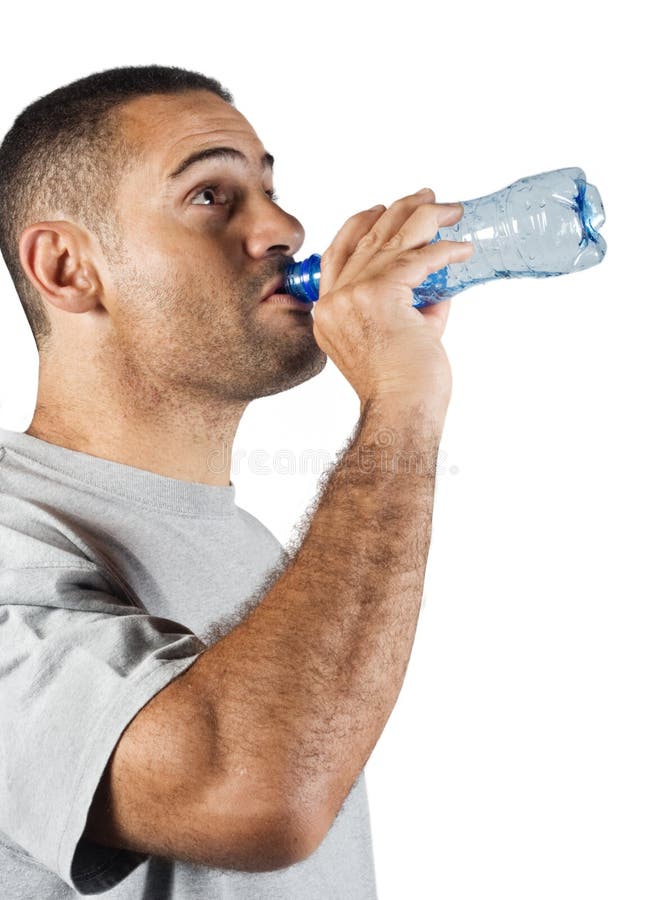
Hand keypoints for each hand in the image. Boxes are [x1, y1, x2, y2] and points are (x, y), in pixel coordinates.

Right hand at [312, 188, 473, 422]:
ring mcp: (352, 296)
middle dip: (399, 211)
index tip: (382, 209)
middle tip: (428, 197)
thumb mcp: (397, 337)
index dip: (360, 225)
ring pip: (390, 240)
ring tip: (451, 210)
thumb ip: (411, 306)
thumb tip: (439, 282)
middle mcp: (333, 301)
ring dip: (425, 218)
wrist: (401, 412)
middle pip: (365, 238)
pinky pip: (417, 259)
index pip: (337, 254)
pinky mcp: (380, 295)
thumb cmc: (402, 388)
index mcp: (327, 313)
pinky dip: (444, 250)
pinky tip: (463, 248)